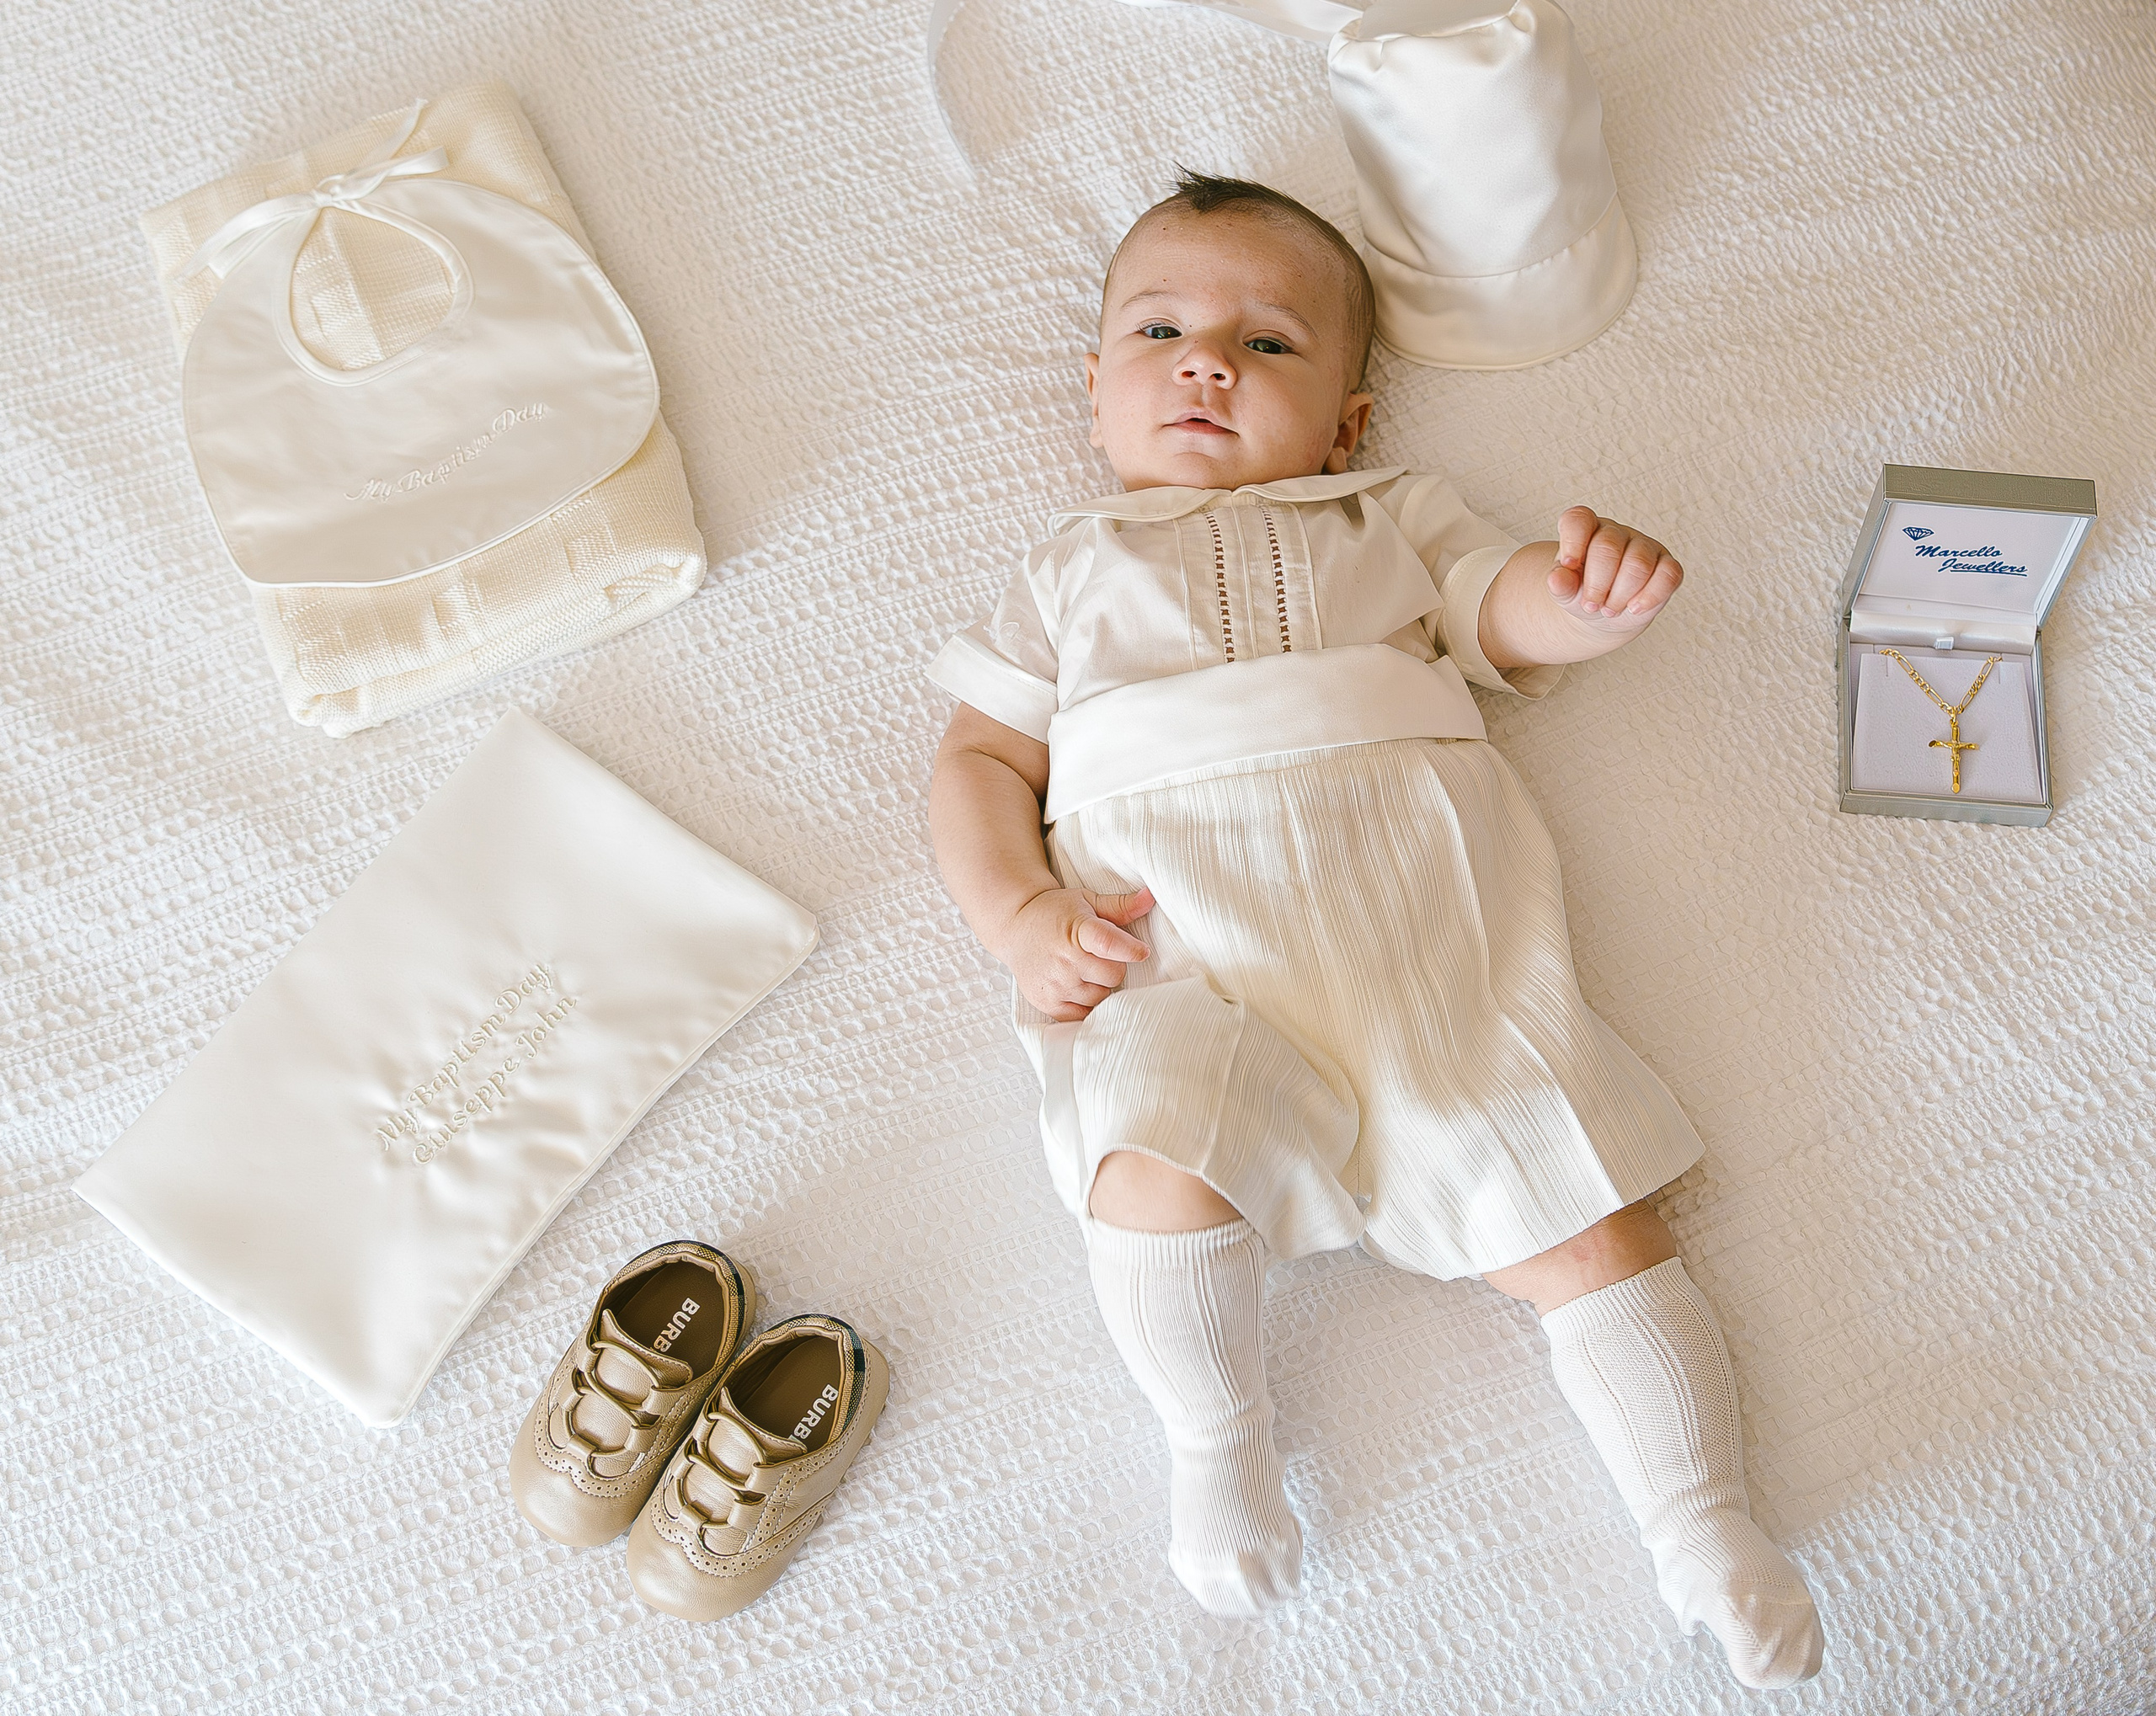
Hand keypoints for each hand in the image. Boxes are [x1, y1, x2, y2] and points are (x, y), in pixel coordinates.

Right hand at [997, 886, 1153, 1021]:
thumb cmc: (1056, 913)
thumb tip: (1150, 897)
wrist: (1015, 927)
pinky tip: (1078, 985)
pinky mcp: (1048, 1003)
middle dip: (1113, 966)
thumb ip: (1120, 905)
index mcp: (1076, 930)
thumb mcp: (1087, 901)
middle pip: (1114, 975)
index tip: (1143, 951)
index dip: (1130, 950)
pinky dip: (1086, 1003)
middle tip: (1099, 956)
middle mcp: (1064, 960)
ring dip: (1100, 986)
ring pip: (1101, 997)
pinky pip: (1084, 1015)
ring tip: (1084, 969)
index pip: (1107, 943)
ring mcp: (1055, 985)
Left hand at [1549, 506, 1683, 637]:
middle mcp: (1615, 532)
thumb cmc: (1581, 594)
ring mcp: (1644, 546)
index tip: (1568, 566)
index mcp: (1585, 530)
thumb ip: (1559, 584)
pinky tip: (1635, 608)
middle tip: (1592, 605)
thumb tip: (1556, 578)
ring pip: (1639, 563)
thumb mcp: (1564, 592)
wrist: (1603, 613)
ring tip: (1609, 609)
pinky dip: (1651, 595)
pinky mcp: (1667, 564)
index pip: (1579, 520)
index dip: (1573, 541)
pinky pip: (1668, 574)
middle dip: (1598, 583)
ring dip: (1621, 594)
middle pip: (1608, 547)